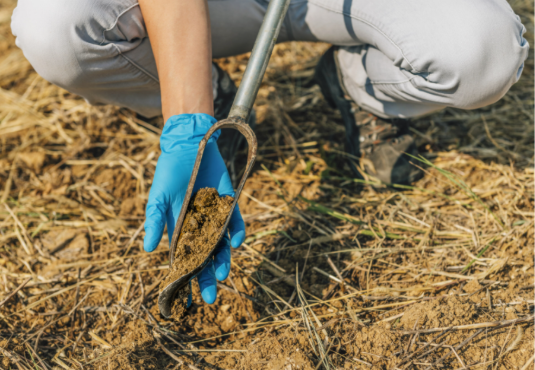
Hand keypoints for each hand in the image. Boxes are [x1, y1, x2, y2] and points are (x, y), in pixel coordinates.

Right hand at [143, 113, 244, 303]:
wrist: (189, 146)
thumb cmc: (169, 172)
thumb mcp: (158, 197)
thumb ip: (155, 221)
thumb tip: (147, 249)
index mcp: (180, 229)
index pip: (183, 260)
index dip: (185, 279)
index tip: (187, 301)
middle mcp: (199, 227)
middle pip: (205, 258)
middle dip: (207, 278)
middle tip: (211, 297)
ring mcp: (216, 217)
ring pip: (222, 245)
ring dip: (223, 260)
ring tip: (222, 275)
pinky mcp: (230, 204)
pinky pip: (236, 223)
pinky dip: (238, 233)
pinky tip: (236, 243)